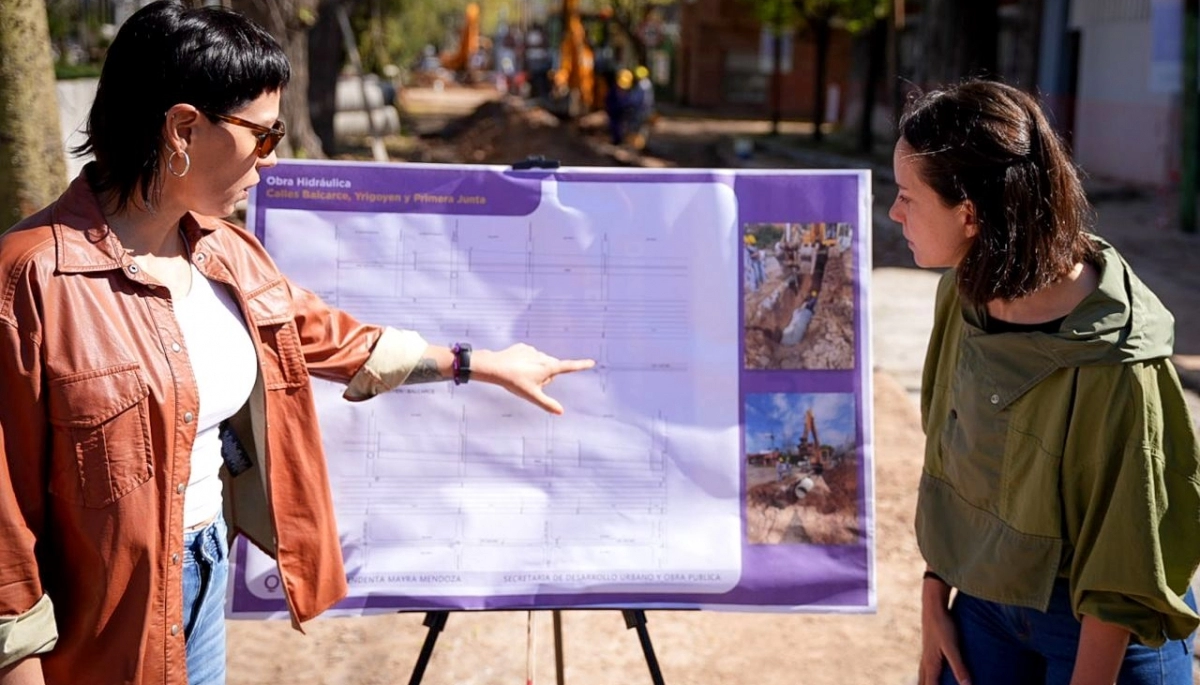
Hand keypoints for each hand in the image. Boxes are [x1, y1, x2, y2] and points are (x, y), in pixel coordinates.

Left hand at [472, 343, 594, 413]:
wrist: (495, 367)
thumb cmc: (515, 382)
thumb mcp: (532, 396)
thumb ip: (547, 404)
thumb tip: (561, 412)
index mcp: (548, 368)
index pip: (569, 367)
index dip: (581, 365)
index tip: (591, 362)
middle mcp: (543, 356)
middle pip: (550, 369)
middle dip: (545, 376)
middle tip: (531, 384)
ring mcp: (533, 351)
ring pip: (539, 363)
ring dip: (535, 369)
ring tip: (520, 376)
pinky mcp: (523, 347)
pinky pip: (529, 357)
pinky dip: (525, 362)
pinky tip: (515, 367)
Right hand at [919, 576, 970, 684]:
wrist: (933, 606)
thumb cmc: (943, 626)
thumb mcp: (953, 647)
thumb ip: (959, 666)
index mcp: (931, 664)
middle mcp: (926, 661)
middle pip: (923, 684)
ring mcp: (926, 654)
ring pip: (922, 676)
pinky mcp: (928, 649)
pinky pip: (925, 668)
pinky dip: (926, 676)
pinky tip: (929, 674)